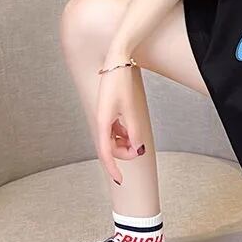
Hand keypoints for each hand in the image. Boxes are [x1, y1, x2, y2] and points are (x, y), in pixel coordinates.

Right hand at [95, 60, 147, 184]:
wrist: (118, 61)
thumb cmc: (122, 82)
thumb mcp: (131, 109)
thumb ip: (134, 131)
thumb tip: (137, 149)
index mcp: (102, 121)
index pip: (105, 153)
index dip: (112, 168)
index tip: (120, 180)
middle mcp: (101, 120)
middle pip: (110, 147)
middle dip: (125, 152)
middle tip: (140, 148)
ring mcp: (104, 116)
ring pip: (113, 139)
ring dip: (125, 142)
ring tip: (137, 137)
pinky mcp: (109, 111)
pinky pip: (115, 129)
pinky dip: (125, 133)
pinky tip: (132, 129)